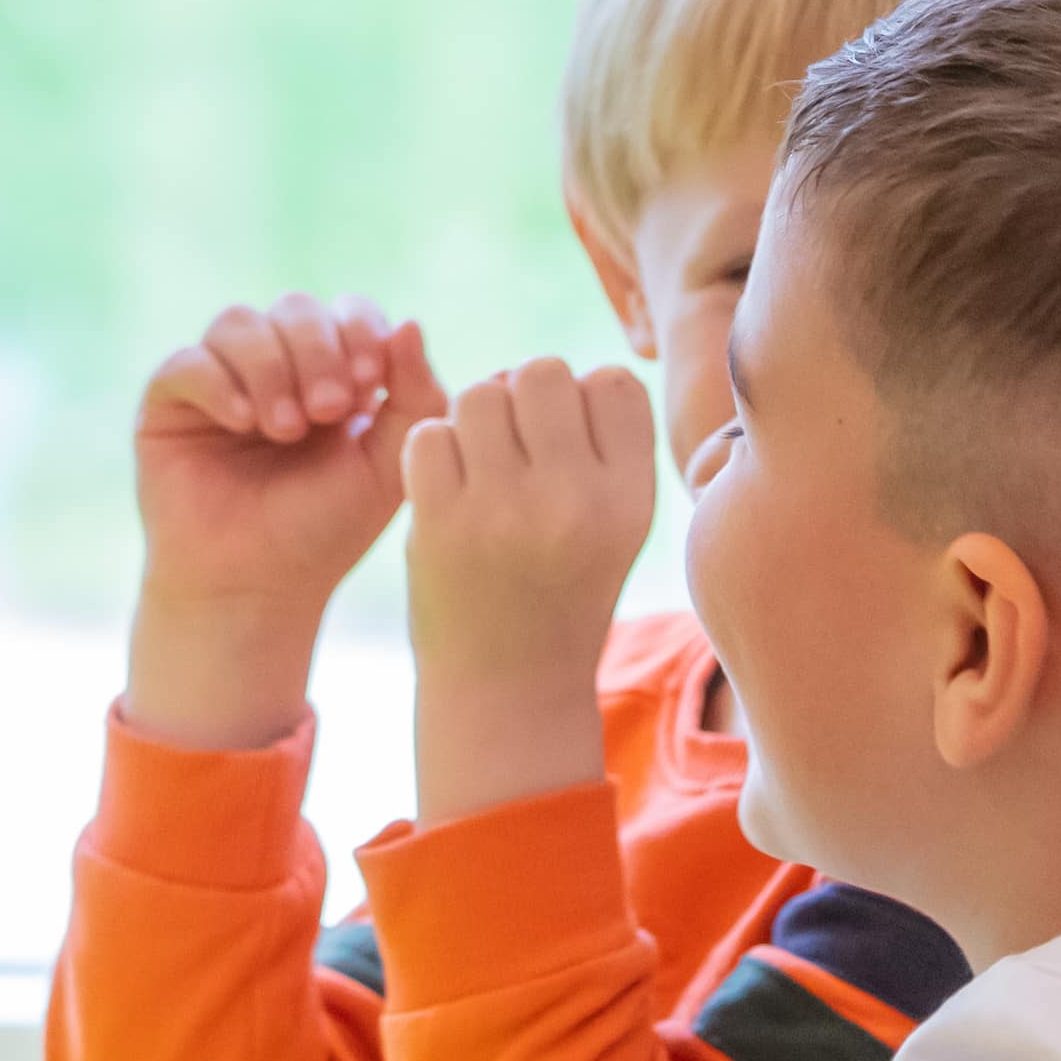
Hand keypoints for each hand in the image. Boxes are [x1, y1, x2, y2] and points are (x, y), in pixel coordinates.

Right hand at [120, 299, 439, 750]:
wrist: (253, 587)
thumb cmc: (324, 532)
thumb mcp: (388, 466)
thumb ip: (415, 397)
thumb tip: (410, 321)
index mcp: (332, 373)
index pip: (347, 312)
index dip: (360, 331)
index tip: (369, 382)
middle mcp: (274, 367)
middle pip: (294, 309)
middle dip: (318, 351)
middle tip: (328, 411)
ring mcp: (219, 380)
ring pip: (238, 322)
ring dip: (270, 366)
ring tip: (284, 429)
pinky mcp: (169, 403)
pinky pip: (186, 361)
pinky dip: (218, 382)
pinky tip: (242, 423)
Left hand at [396, 357, 655, 822]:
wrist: (507, 691)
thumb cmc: (562, 595)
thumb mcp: (614, 528)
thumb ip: (598, 448)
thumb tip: (530, 369)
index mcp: (631, 499)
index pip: (612, 383)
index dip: (583, 398)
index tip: (568, 444)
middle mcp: (575, 499)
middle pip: (542, 373)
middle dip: (523, 395)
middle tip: (513, 447)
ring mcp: (504, 510)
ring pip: (481, 392)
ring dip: (473, 417)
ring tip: (479, 464)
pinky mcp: (441, 523)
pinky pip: (429, 433)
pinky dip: (432, 450)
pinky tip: (446, 487)